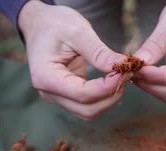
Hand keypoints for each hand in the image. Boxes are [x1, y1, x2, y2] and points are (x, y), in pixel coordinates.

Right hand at [19, 0, 125, 119]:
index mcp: (46, 77)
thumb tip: (123, 67)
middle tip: (126, 73)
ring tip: (120, 75)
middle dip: (111, 95)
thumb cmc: (54, 24)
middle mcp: (49, 93)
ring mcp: (57, 97)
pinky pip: (87, 104)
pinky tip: (112, 79)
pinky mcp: (66, 95)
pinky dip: (103, 96)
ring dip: (108, 98)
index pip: (82, 94)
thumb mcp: (78, 31)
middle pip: (87, 109)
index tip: (125, 71)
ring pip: (89, 112)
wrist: (39, 24)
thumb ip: (99, 53)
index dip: (108, 87)